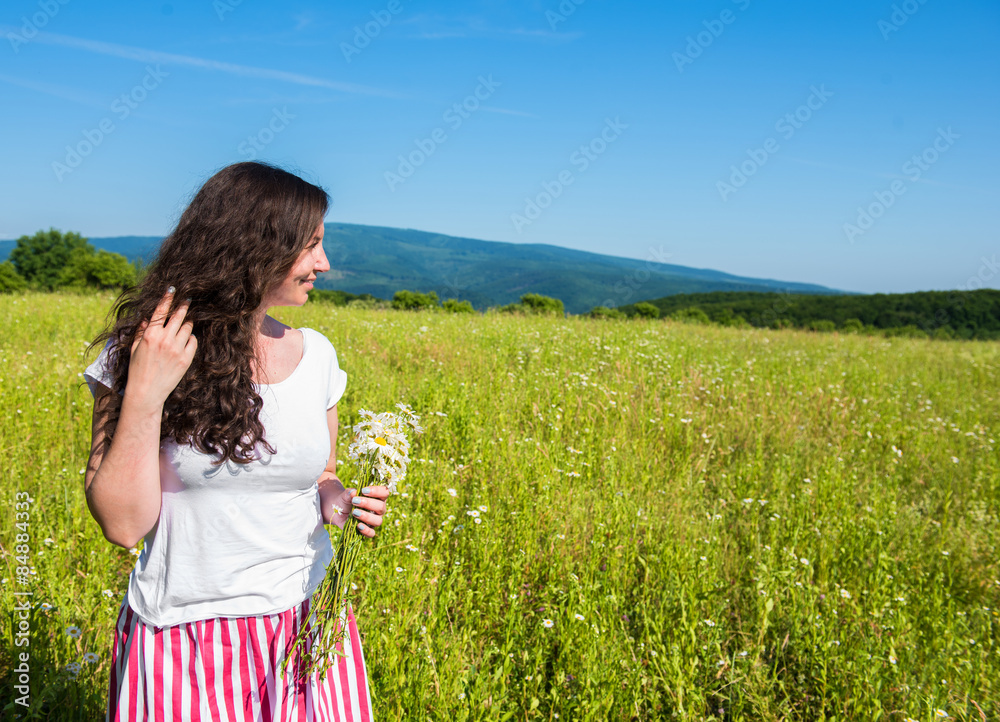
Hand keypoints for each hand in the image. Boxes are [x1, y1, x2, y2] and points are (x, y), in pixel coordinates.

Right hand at [127, 288, 196, 408]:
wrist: (146, 392)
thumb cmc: (137, 370)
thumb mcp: (134, 349)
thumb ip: (141, 332)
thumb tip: (146, 319)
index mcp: (150, 335)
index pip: (160, 311)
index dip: (167, 298)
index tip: (173, 289)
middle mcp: (164, 339)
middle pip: (179, 316)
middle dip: (184, 306)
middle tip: (188, 300)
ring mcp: (177, 349)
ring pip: (188, 327)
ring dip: (187, 323)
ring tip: (185, 323)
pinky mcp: (186, 359)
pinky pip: (193, 341)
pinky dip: (190, 338)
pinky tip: (186, 340)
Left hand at [328, 485, 389, 537]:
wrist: (337, 510)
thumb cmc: (346, 499)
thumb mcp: (346, 494)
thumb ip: (349, 493)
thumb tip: (353, 493)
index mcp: (378, 497)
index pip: (384, 492)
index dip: (377, 491)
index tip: (363, 490)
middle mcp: (378, 509)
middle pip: (381, 507)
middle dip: (368, 503)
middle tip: (355, 501)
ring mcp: (374, 520)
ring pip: (378, 521)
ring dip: (367, 516)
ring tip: (354, 512)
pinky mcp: (367, 530)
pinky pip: (371, 533)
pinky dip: (366, 530)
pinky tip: (358, 525)